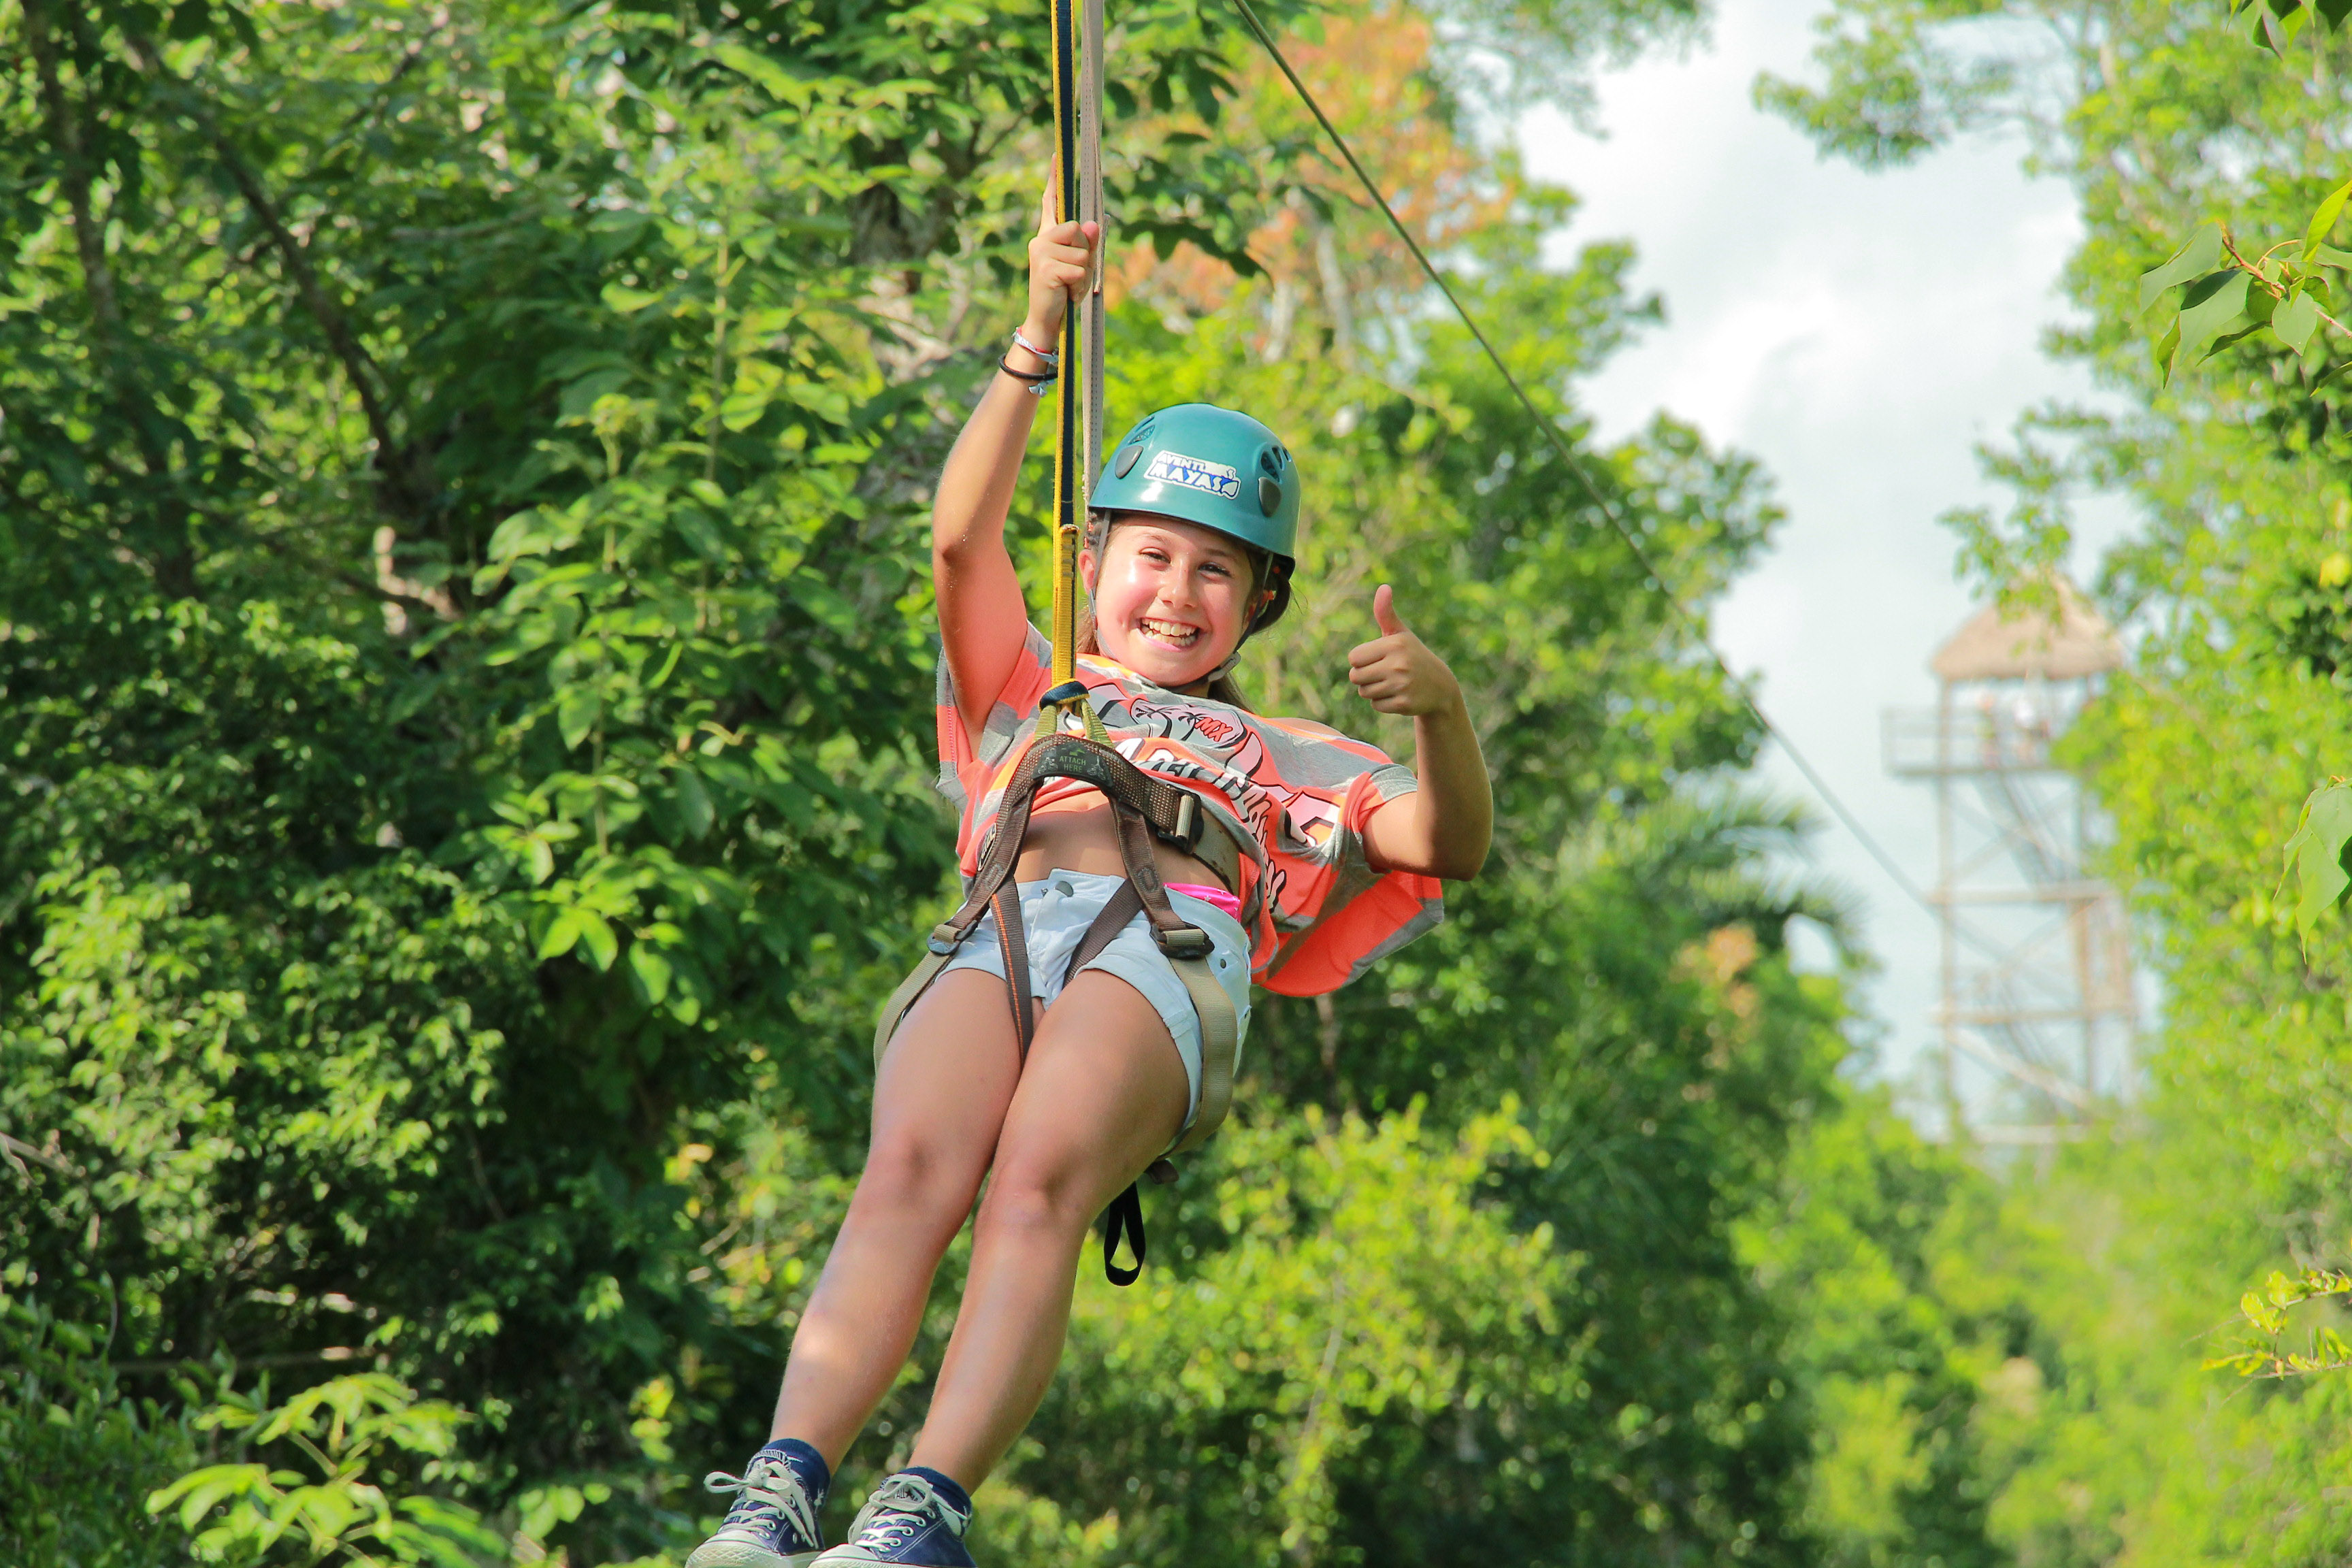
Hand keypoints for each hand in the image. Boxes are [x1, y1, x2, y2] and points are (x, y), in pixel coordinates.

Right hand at [1023, 177, 1097, 346]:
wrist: (1046, 319)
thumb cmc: (1063, 291)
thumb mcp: (1079, 265)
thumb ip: (1086, 244)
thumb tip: (1092, 224)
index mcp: (1047, 235)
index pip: (1051, 202)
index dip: (1054, 179)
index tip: (1057, 153)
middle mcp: (1041, 239)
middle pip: (1077, 228)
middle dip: (1084, 252)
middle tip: (1073, 273)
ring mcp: (1041, 253)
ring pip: (1081, 252)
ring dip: (1083, 272)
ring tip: (1069, 285)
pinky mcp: (1045, 269)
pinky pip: (1078, 269)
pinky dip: (1079, 284)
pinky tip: (1066, 292)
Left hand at [1348, 585, 1462, 717]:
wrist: (1440, 687)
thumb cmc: (1412, 656)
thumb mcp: (1400, 634)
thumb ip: (1385, 613)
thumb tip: (1383, 587)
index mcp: (1394, 644)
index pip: (1353, 658)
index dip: (1362, 660)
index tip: (1378, 659)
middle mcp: (1398, 664)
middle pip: (1355, 677)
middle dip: (1365, 677)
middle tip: (1384, 673)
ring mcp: (1402, 685)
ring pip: (1364, 693)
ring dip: (1374, 690)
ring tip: (1393, 683)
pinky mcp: (1404, 704)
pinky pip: (1376, 705)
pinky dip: (1383, 703)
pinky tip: (1399, 695)